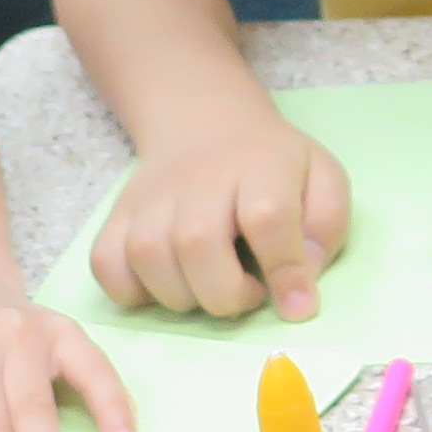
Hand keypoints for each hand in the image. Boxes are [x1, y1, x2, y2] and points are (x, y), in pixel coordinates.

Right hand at [90, 109, 349, 321]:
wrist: (206, 125)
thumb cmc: (271, 166)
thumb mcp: (320, 178)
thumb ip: (325, 226)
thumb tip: (302, 284)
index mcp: (260, 167)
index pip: (267, 216)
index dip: (283, 269)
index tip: (296, 307)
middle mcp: (200, 179)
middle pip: (197, 241)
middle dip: (226, 292)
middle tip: (248, 294)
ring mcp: (151, 197)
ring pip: (148, 255)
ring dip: (181, 296)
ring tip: (209, 289)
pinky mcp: (118, 214)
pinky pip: (106, 262)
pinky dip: (130, 291)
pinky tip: (165, 288)